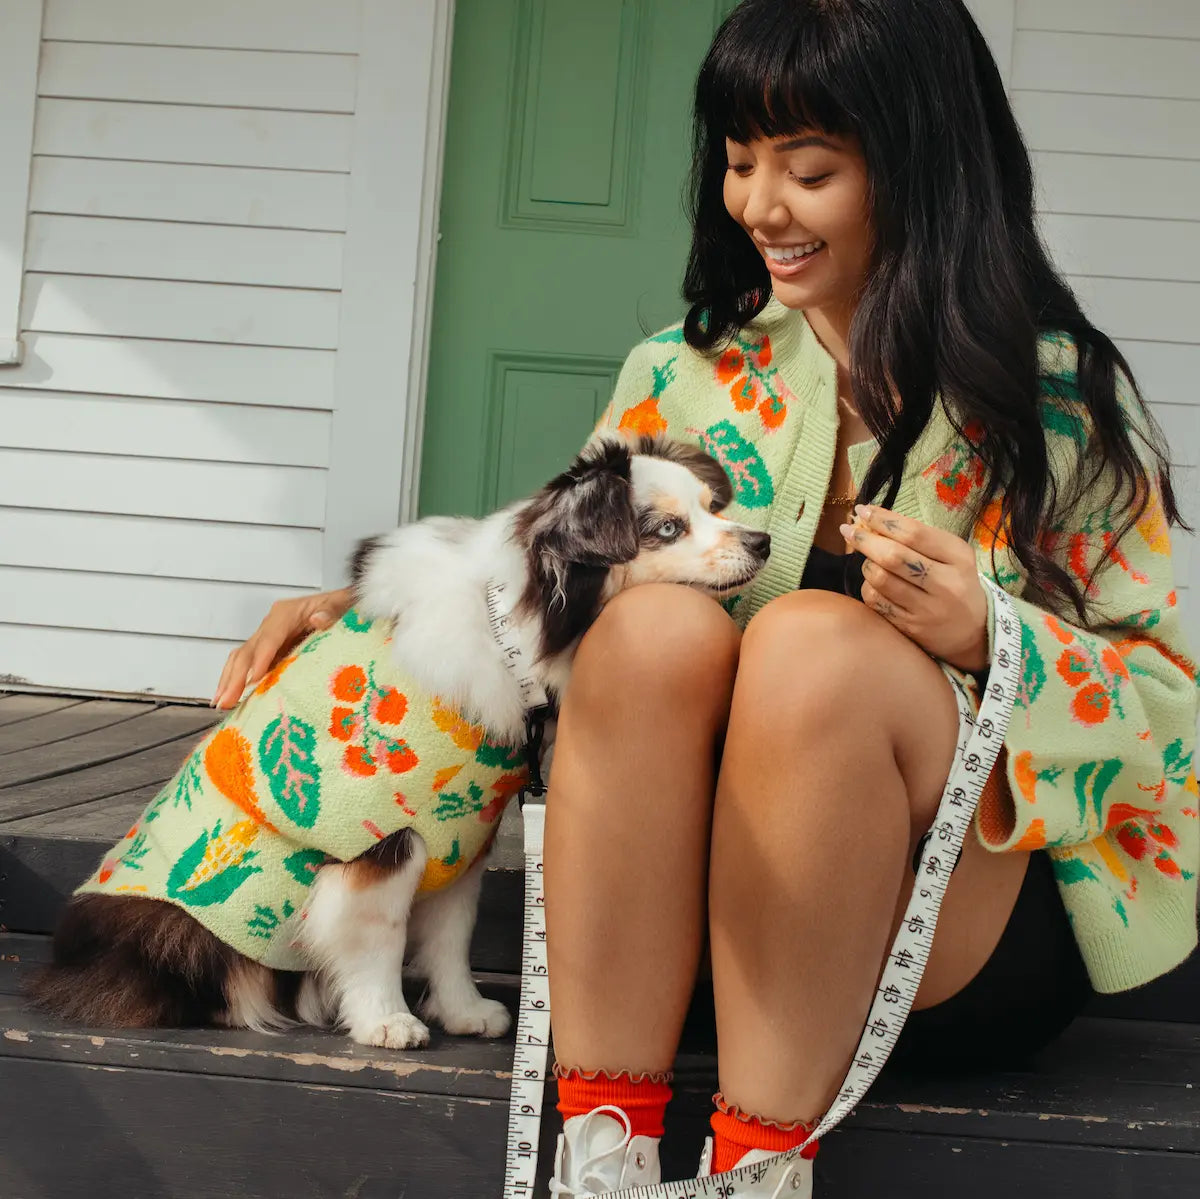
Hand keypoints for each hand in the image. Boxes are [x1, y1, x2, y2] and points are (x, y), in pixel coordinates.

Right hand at [212, 587, 352, 708]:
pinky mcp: (268, 650)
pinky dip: (236, 679)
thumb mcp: (341, 606)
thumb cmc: (341, 607)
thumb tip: (318, 619)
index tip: (254, 679)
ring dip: (229, 680)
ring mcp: (267, 637)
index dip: (261, 658)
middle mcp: (271, 624)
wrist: (341, 606)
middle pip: (249, 650)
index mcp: (286, 613)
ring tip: (220, 704)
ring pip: (241, 657)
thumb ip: (332, 612)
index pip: (270, 637)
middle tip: (226, 701)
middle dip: (236, 676)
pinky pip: (248, 664)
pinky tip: (229, 697)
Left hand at [840, 505, 988, 672]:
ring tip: (869, 560)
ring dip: (866, 565)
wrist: (974, 631)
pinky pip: (877, 602)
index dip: (883, 520)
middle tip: (848, 530)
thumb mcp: (952, 556)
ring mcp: (928, 609)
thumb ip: (919, 538)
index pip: (914, 533)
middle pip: (893, 556)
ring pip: (881, 579)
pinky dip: (868, 587)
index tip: (863, 510)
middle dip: (865, 539)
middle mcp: (946, 584)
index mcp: (959, 558)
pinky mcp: (911, 627)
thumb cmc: (956, 583)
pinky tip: (873, 583)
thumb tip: (872, 518)